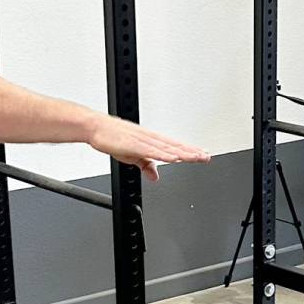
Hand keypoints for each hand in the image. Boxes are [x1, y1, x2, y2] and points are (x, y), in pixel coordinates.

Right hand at [86, 116, 208, 182]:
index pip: (175, 146)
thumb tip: (155, 176)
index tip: (202, 155)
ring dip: (182, 153)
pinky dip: (163, 154)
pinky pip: (151, 150)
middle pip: (175, 146)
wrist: (97, 127)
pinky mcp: (134, 144)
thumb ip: (145, 165)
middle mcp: (151, 138)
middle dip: (191, 152)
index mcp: (151, 140)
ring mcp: (143, 140)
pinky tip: (173, 158)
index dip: (190, 151)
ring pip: (167, 148)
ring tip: (196, 157)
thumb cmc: (113, 137)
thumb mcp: (132, 156)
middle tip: (206, 157)